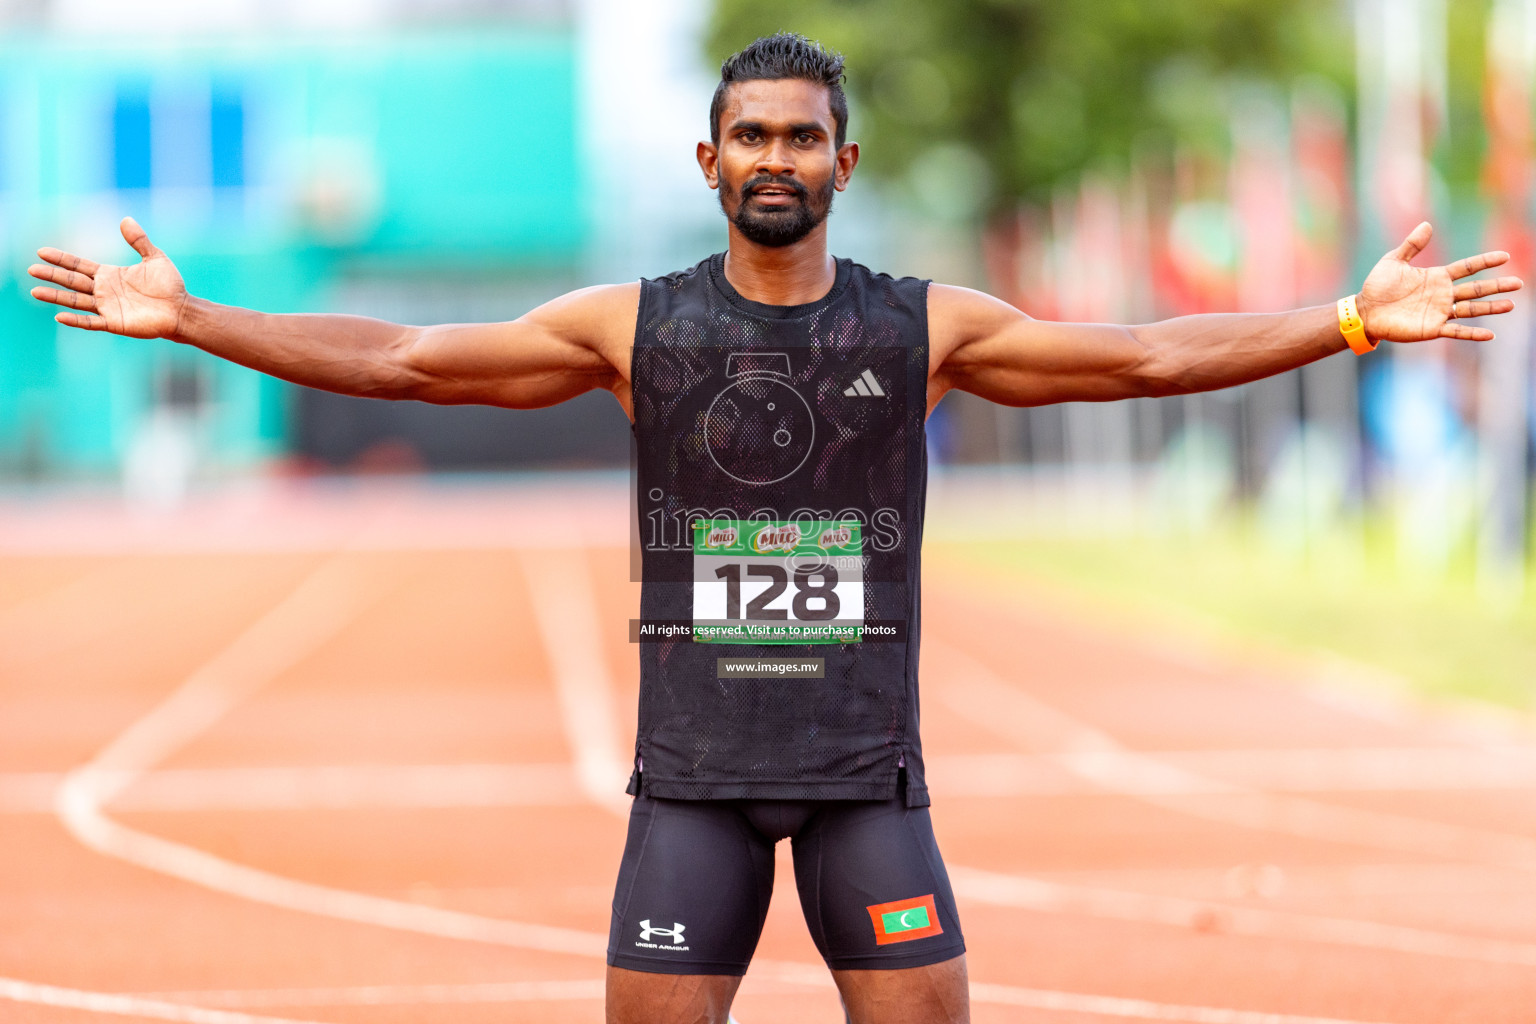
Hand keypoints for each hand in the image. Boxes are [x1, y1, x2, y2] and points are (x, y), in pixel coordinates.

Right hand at [28, 217, 187, 338]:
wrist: (181, 309)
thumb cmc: (170, 286)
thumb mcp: (155, 258)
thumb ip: (139, 240)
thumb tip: (126, 219)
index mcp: (110, 274)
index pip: (79, 265)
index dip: (61, 259)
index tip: (42, 252)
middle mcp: (104, 290)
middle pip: (72, 281)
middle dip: (52, 275)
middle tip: (31, 269)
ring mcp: (107, 307)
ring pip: (76, 301)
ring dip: (56, 297)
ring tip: (36, 291)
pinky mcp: (115, 323)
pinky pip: (91, 321)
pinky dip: (76, 319)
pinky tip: (60, 316)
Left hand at [1356, 221, 1521, 342]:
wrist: (1365, 311)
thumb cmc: (1377, 286)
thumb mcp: (1393, 261)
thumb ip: (1412, 245)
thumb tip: (1427, 225)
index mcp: (1436, 277)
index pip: (1467, 267)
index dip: (1485, 262)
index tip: (1504, 256)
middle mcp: (1442, 294)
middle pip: (1475, 289)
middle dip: (1497, 286)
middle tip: (1518, 283)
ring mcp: (1439, 312)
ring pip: (1471, 309)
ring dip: (1491, 308)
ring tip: (1511, 304)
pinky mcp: (1432, 328)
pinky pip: (1456, 330)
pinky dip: (1473, 333)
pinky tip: (1489, 334)